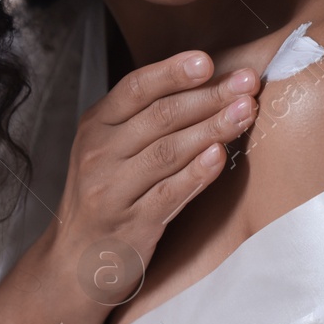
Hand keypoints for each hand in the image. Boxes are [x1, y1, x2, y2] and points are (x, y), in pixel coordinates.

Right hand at [54, 49, 258, 285]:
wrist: (76, 262)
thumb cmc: (105, 196)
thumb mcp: (108, 150)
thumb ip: (142, 120)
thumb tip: (204, 82)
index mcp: (95, 126)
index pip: (135, 89)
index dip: (172, 72)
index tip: (208, 61)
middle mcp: (98, 154)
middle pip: (160, 117)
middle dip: (209, 96)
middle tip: (247, 82)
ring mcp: (112, 190)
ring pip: (168, 151)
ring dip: (212, 128)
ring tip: (247, 112)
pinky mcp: (131, 224)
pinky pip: (169, 194)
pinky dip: (196, 173)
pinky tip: (219, 155)